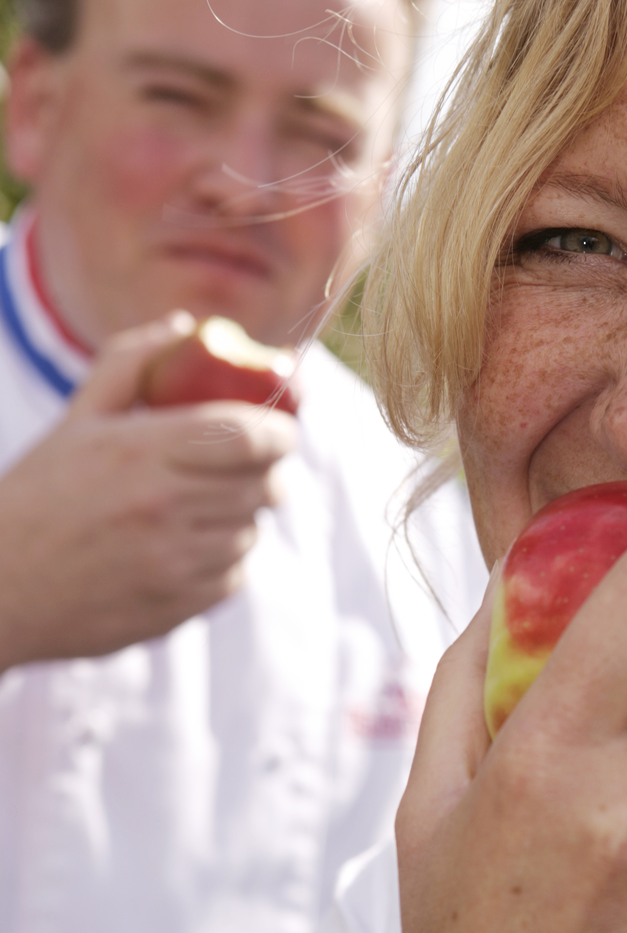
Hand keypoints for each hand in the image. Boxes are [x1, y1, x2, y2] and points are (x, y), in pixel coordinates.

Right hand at [0, 314, 296, 670]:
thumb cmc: (40, 495)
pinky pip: (236, 573)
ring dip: (240, 514)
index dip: (280, 430)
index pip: (251, 435)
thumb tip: (188, 327)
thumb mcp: (78, 419)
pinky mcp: (179, 605)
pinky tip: (182, 548)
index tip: (279, 428)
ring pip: (253, 528)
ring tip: (197, 507)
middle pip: (265, 482)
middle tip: (243, 464)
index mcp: (142, 450)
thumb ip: (132, 363)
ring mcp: (174, 562)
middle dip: (265, 469)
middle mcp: (163, 506)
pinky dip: (223, 558)